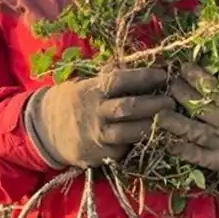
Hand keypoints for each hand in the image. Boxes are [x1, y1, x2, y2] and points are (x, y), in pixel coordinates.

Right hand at [25, 66, 174, 169]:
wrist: (44, 130)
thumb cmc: (74, 101)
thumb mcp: (86, 83)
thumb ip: (109, 76)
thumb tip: (138, 61)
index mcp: (92, 90)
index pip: (121, 80)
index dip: (145, 77)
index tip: (166, 75)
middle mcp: (94, 113)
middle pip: (128, 108)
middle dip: (154, 105)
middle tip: (174, 102)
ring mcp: (96, 136)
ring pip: (128, 133)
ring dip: (152, 128)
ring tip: (171, 123)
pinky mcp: (97, 156)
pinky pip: (122, 151)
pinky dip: (138, 145)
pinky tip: (155, 140)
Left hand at [155, 45, 218, 171]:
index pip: (209, 87)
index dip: (192, 75)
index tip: (182, 66)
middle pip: (196, 107)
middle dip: (178, 93)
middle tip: (166, 82)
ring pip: (191, 133)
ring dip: (172, 122)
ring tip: (156, 111)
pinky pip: (198, 157)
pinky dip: (180, 149)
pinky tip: (165, 140)